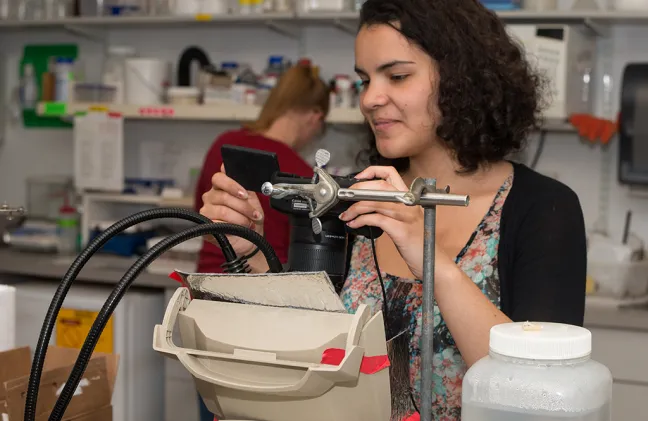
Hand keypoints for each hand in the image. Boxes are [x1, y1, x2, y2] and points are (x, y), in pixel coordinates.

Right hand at [200, 164, 263, 255]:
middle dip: (243, 207)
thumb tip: (226, 166)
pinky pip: (217, 223)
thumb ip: (243, 184)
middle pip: (224, 196)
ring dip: (240, 218)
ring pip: (222, 210)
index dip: (232, 185)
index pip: (219, 178)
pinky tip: (239, 229)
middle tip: (254, 214)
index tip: (245, 194)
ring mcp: (206, 211)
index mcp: (221, 187)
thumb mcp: (251, 199)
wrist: (252, 239)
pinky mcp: (205, 225)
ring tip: (249, 223)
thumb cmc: (250, 218)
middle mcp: (211, 197)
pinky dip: (232, 226)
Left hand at [339, 166, 455, 279]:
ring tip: (346, 215)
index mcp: (409, 197)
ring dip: (355, 208)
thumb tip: (365, 204)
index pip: (390, 173)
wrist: (432, 262)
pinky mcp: (401, 230)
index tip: (358, 178)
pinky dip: (361, 220)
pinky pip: (376, 219)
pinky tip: (354, 224)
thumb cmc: (417, 243)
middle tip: (346, 199)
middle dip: (358, 190)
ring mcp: (406, 216)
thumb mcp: (403, 220)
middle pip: (379, 185)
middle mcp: (408, 203)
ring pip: (375, 202)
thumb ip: (389, 208)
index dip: (372, 171)